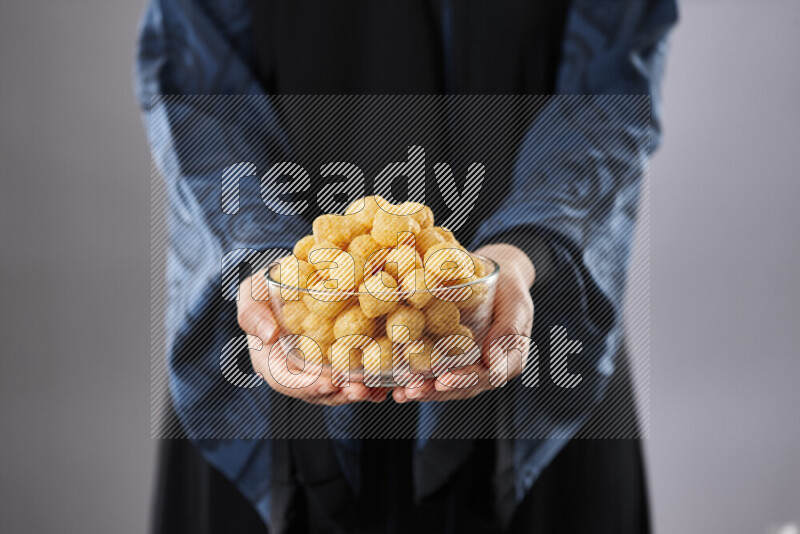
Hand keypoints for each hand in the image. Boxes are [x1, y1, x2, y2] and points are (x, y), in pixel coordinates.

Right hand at [236, 271, 389, 405]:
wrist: (286, 280)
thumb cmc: (263, 290)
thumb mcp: (250, 296)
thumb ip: (253, 315)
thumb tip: (269, 335)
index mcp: (270, 360)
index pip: (285, 381)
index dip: (307, 386)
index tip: (328, 383)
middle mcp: (293, 370)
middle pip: (315, 391)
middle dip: (338, 394)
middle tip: (360, 390)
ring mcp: (314, 368)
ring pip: (335, 388)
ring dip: (355, 392)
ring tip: (375, 391)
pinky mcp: (333, 360)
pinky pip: (349, 376)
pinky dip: (366, 383)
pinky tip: (384, 384)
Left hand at [392, 244, 534, 402]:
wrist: (496, 279)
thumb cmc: (510, 290)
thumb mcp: (517, 304)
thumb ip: (509, 331)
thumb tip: (492, 361)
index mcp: (509, 361)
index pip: (488, 377)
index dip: (464, 380)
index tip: (443, 380)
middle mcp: (488, 371)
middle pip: (462, 387)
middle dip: (435, 391)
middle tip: (412, 390)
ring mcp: (468, 368)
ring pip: (445, 385)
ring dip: (422, 390)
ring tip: (401, 392)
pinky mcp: (450, 360)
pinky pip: (434, 372)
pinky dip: (416, 378)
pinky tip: (395, 383)